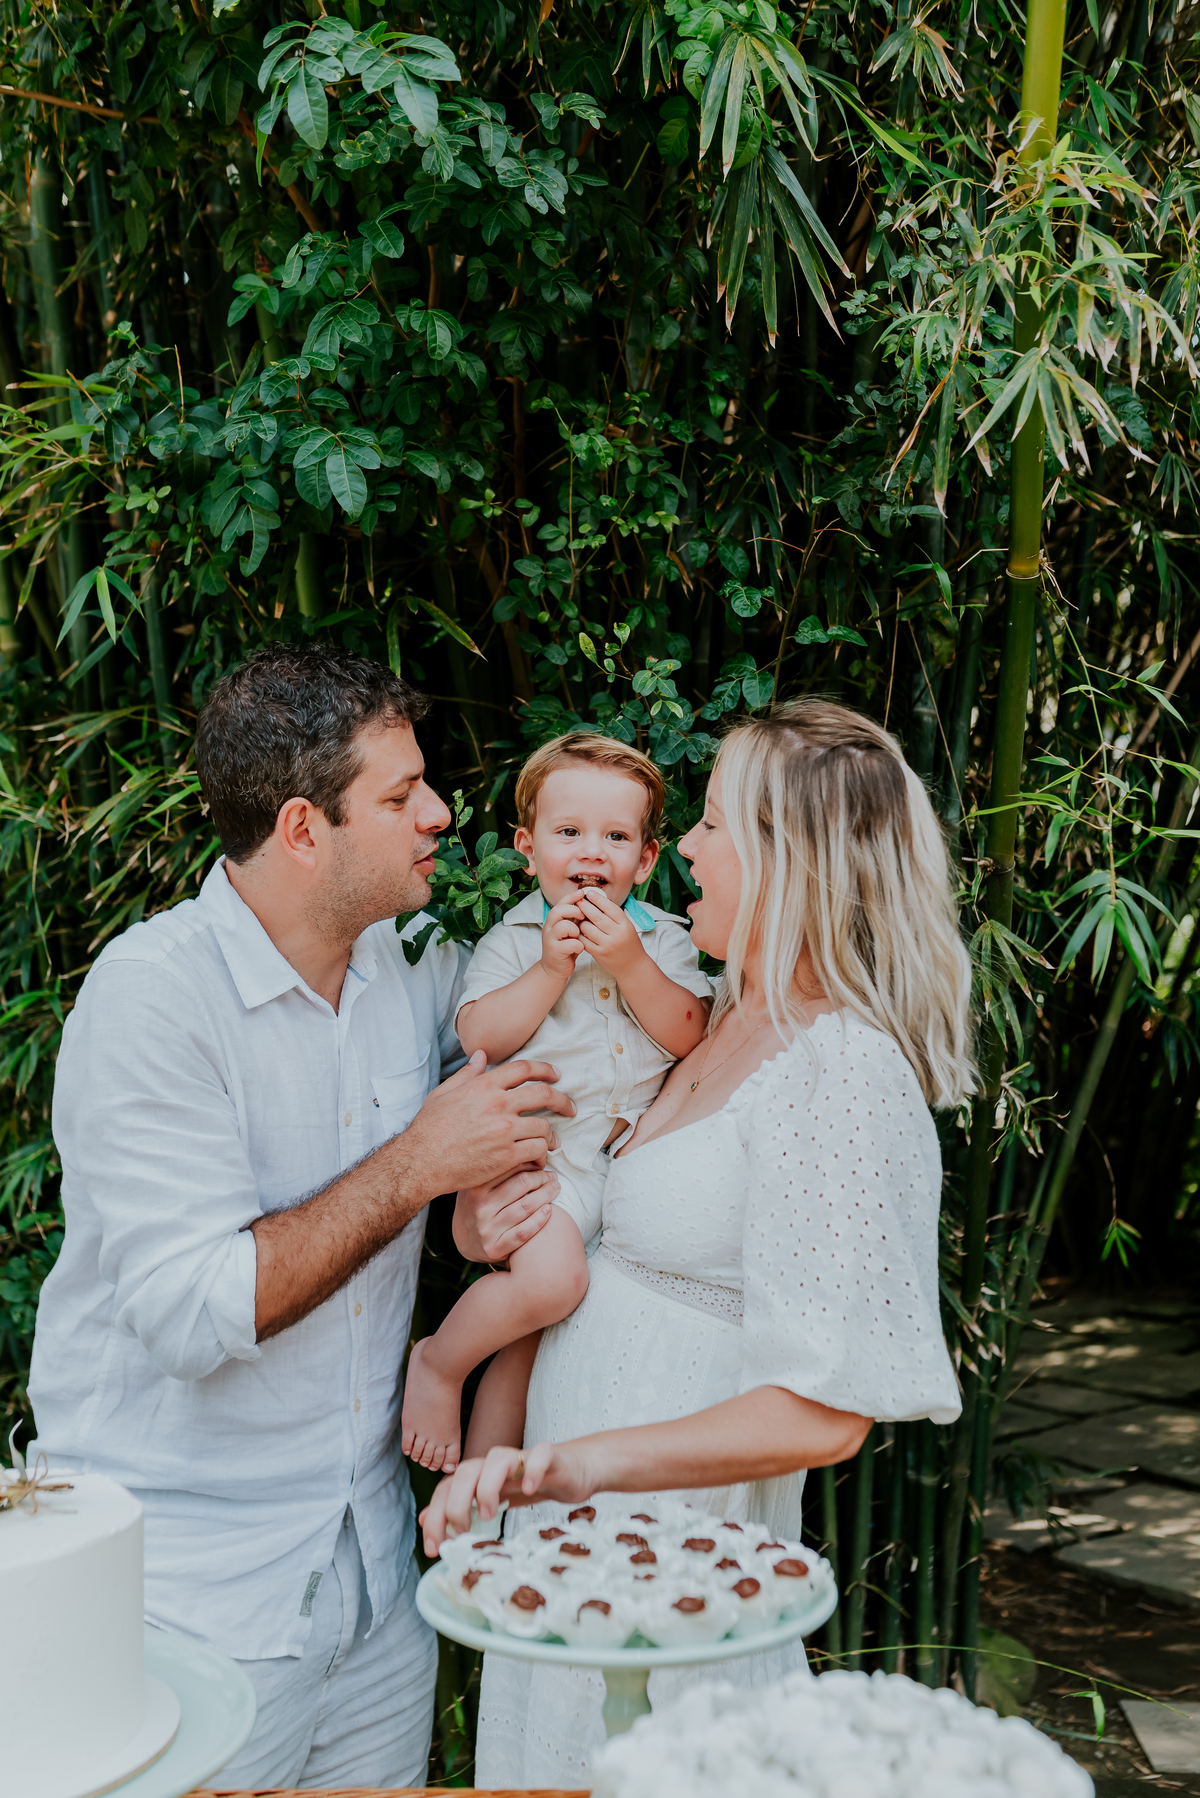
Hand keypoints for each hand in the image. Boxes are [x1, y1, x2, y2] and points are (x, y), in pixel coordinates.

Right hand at [401, 1053, 574, 1199]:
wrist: (422, 1161)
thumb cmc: (429, 1128)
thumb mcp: (444, 1093)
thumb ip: (466, 1074)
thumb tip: (481, 1055)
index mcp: (484, 1086)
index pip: (524, 1069)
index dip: (545, 1069)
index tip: (556, 1075)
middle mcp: (498, 1104)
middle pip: (544, 1094)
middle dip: (562, 1100)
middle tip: (570, 1107)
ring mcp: (504, 1131)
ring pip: (544, 1127)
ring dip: (552, 1134)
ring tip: (553, 1141)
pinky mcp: (506, 1156)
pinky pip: (537, 1151)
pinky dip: (542, 1155)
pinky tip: (539, 1158)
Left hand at [418, 1440, 599, 1552]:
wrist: (575, 1468)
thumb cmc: (534, 1484)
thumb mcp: (495, 1499)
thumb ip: (463, 1507)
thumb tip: (425, 1520)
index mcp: (481, 1476)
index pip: (448, 1488)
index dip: (436, 1515)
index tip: (435, 1548)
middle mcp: (497, 1464)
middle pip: (466, 1470)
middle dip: (456, 1503)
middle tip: (462, 1532)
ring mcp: (524, 1458)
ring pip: (497, 1457)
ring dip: (487, 1486)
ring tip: (490, 1514)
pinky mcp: (551, 1457)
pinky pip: (540, 1455)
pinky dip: (533, 1470)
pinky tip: (531, 1490)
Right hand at [454, 1164, 558, 1262]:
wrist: (464, 1240)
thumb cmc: (478, 1203)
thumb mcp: (479, 1183)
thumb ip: (495, 1167)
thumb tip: (523, 1144)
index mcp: (476, 1187)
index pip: (510, 1167)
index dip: (531, 1162)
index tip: (542, 1161)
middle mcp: (480, 1207)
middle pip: (522, 1185)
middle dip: (543, 1178)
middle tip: (553, 1176)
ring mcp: (486, 1229)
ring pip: (525, 1207)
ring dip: (546, 1195)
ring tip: (556, 1188)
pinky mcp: (494, 1248)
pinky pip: (523, 1233)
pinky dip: (539, 1220)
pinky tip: (549, 1210)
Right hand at [539, 896, 584, 981]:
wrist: (556, 968)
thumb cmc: (566, 947)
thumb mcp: (570, 930)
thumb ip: (575, 918)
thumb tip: (589, 903)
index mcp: (553, 920)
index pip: (560, 903)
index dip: (571, 897)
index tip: (583, 893)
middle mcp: (549, 927)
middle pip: (558, 911)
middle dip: (573, 911)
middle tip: (582, 916)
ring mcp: (550, 939)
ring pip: (564, 926)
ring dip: (575, 930)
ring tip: (578, 936)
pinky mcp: (555, 951)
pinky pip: (571, 944)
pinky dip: (579, 946)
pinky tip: (580, 948)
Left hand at [576, 886, 643, 977]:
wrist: (632, 967)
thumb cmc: (628, 944)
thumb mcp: (627, 927)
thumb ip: (615, 916)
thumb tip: (599, 899)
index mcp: (626, 925)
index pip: (610, 908)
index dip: (598, 899)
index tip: (589, 893)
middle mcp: (617, 934)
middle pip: (597, 916)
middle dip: (585, 906)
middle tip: (578, 901)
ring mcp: (607, 945)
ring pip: (588, 928)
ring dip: (580, 920)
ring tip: (578, 916)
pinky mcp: (599, 954)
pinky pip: (584, 940)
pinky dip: (579, 933)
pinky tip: (577, 929)